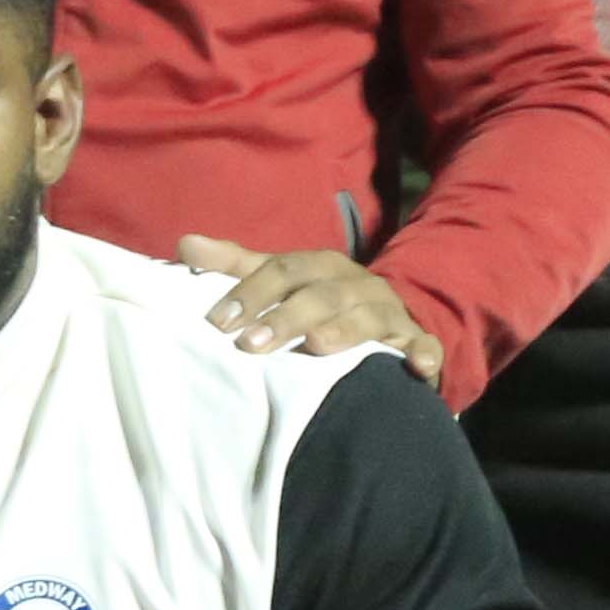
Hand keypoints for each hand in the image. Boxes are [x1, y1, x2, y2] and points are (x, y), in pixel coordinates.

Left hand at [173, 237, 445, 388]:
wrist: (383, 314)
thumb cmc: (317, 300)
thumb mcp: (279, 278)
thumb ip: (235, 265)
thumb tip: (185, 242)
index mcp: (319, 267)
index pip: (282, 271)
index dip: (250, 293)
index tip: (216, 322)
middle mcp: (355, 284)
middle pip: (321, 295)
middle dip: (287, 317)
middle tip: (250, 345)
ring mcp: (388, 312)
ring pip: (367, 318)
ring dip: (343, 332)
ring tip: (314, 347)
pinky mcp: (414, 341)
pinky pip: (424, 346)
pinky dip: (421, 354)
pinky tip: (413, 366)